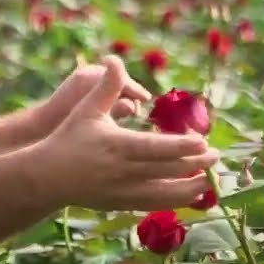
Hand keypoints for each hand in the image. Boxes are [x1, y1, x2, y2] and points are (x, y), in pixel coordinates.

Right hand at [29, 56, 220, 210]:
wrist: (47, 176)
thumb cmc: (68, 138)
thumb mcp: (87, 109)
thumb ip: (107, 86)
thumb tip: (115, 58)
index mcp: (118, 146)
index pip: (157, 149)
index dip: (182, 147)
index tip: (204, 143)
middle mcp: (123, 171)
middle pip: (168, 171)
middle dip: (196, 165)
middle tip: (216, 156)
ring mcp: (124, 191)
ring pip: (165, 194)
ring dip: (191, 188)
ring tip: (210, 179)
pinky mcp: (123, 203)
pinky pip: (155, 205)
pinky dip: (176, 201)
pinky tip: (191, 196)